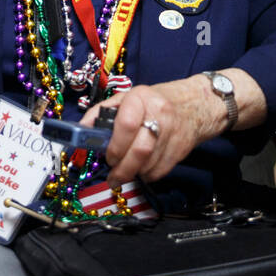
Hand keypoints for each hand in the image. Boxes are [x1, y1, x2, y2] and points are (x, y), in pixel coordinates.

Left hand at [87, 74, 221, 184]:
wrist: (196, 103)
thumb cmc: (154, 101)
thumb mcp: (128, 98)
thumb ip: (103, 112)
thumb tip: (80, 129)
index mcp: (141, 98)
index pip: (126, 124)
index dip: (115, 146)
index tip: (108, 157)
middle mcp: (159, 114)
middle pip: (139, 150)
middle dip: (122, 169)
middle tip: (113, 177)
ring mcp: (172, 133)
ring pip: (148, 165)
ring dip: (133, 174)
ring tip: (125, 173)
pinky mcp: (181, 150)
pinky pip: (159, 172)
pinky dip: (146, 175)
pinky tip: (141, 169)